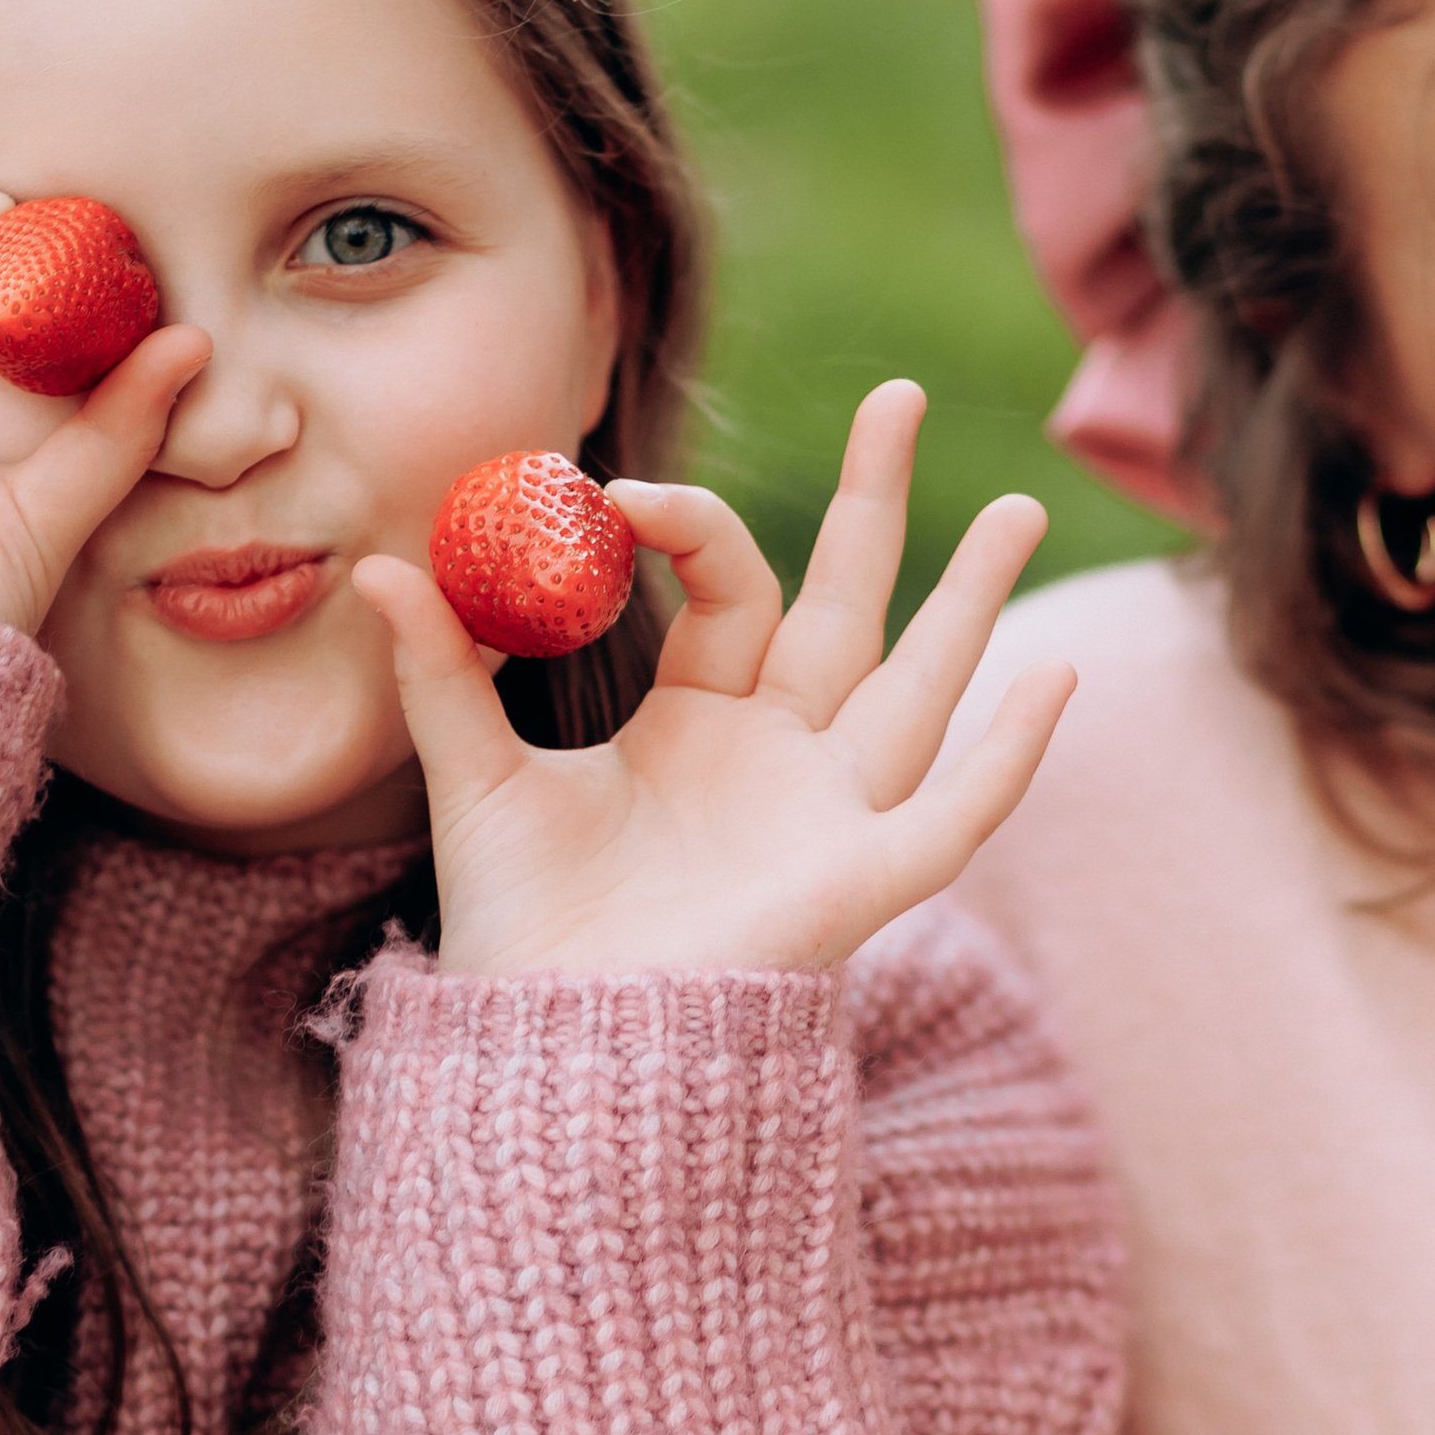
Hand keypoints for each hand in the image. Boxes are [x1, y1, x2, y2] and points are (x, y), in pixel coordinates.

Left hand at [349, 383, 1072, 977]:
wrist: (546, 1044)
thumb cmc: (521, 926)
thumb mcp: (475, 779)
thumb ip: (441, 674)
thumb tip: (379, 567)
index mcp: (695, 725)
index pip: (726, 588)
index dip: (689, 529)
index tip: (616, 491)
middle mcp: (775, 759)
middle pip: (848, 607)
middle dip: (879, 504)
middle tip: (901, 390)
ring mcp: (826, 817)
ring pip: (921, 687)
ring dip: (973, 598)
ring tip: (1019, 501)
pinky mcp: (855, 884)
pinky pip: (954, 813)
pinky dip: (1009, 753)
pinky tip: (1054, 674)